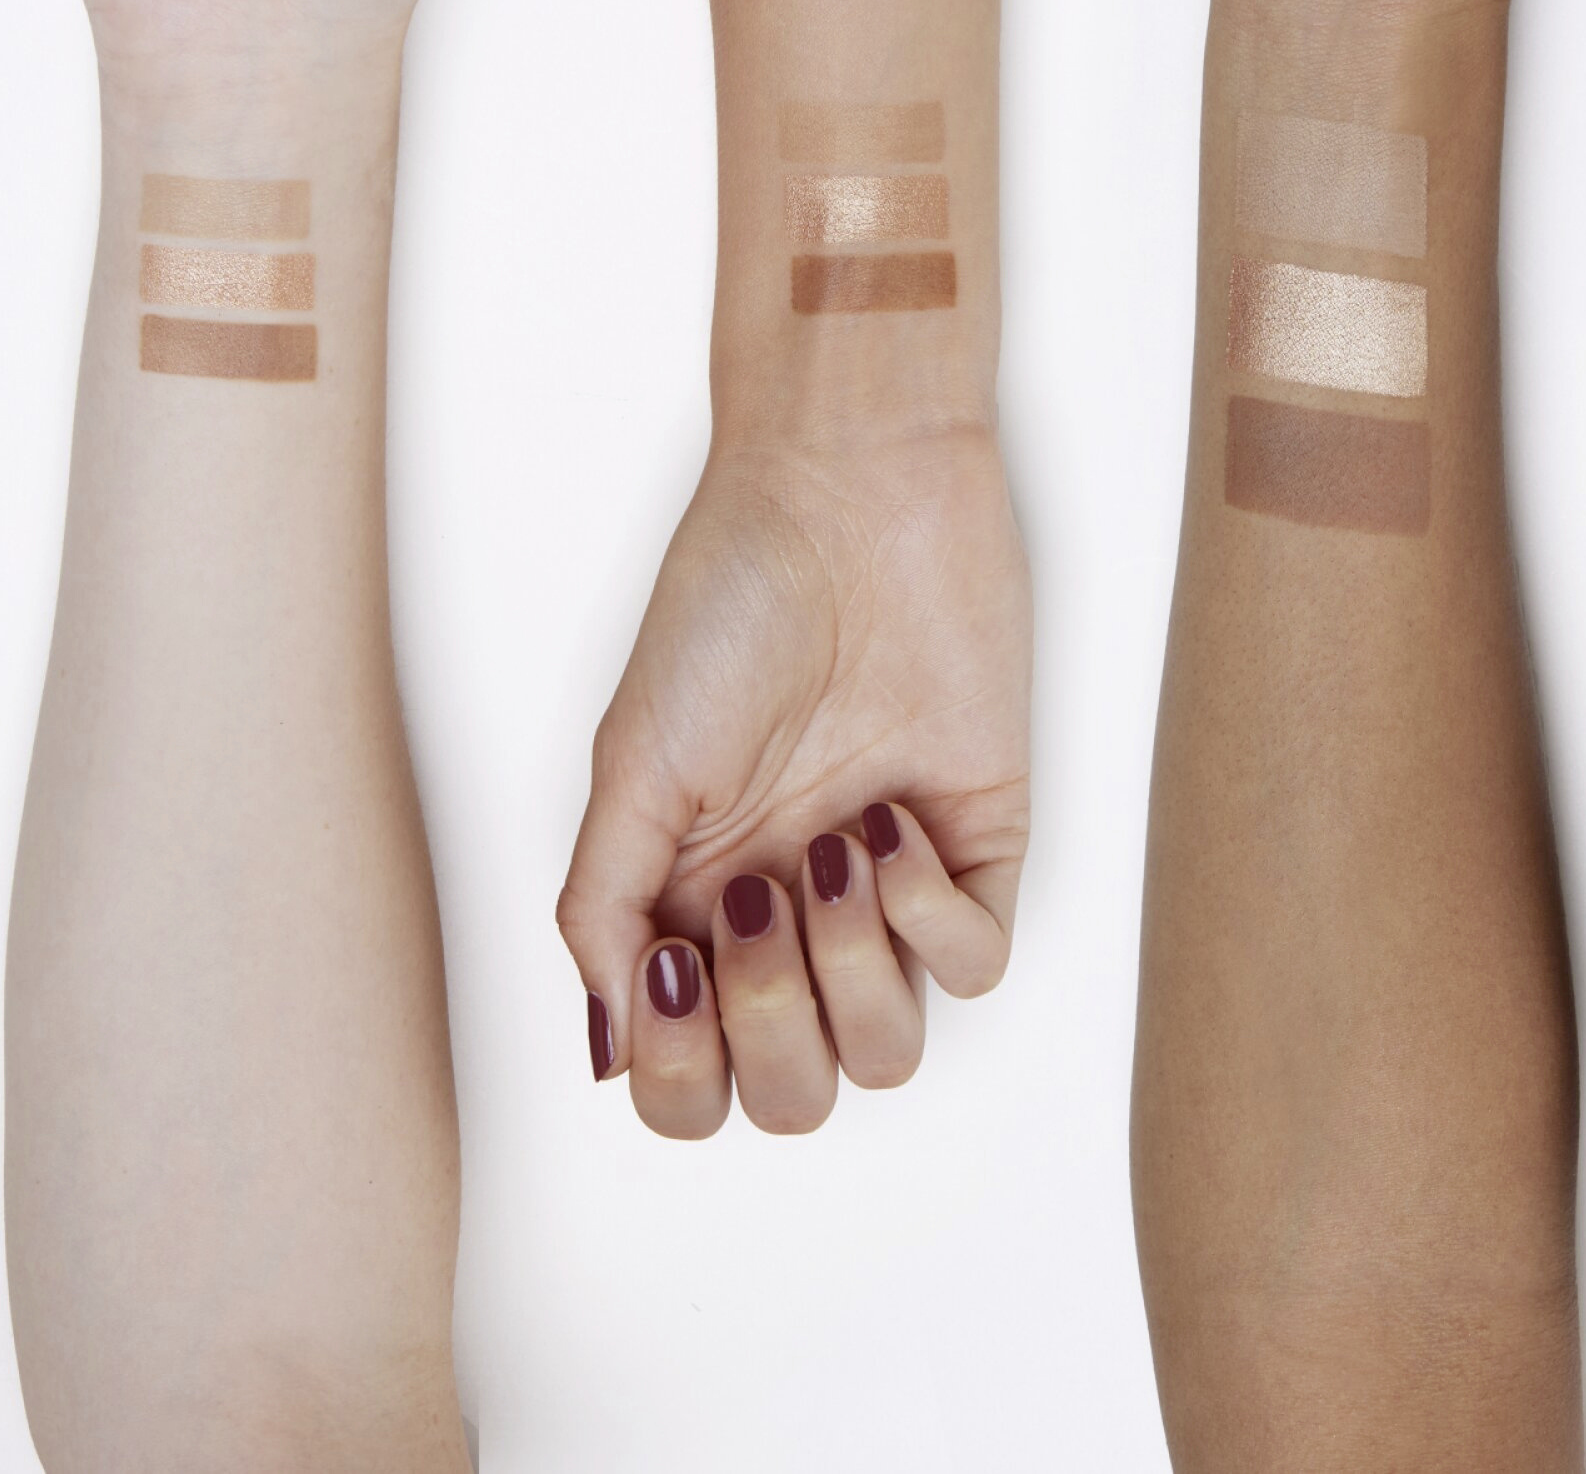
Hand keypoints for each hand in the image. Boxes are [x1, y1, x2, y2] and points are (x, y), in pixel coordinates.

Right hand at [557, 422, 1030, 1134]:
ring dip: (848, 975)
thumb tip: (611, 1048)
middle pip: (791, 1091)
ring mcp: (887, 884)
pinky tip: (892, 825)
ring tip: (827, 852)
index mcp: (694, 899)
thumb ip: (606, 909)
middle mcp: (789, 911)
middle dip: (768, 1028)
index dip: (680, 1074)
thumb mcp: (632, 758)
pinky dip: (928, 921)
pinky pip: (976, 968)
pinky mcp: (979, 841)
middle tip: (759, 899)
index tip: (676, 970)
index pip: (688, 1080)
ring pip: (886, 1054)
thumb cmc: (732, 599)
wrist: (851, 493)